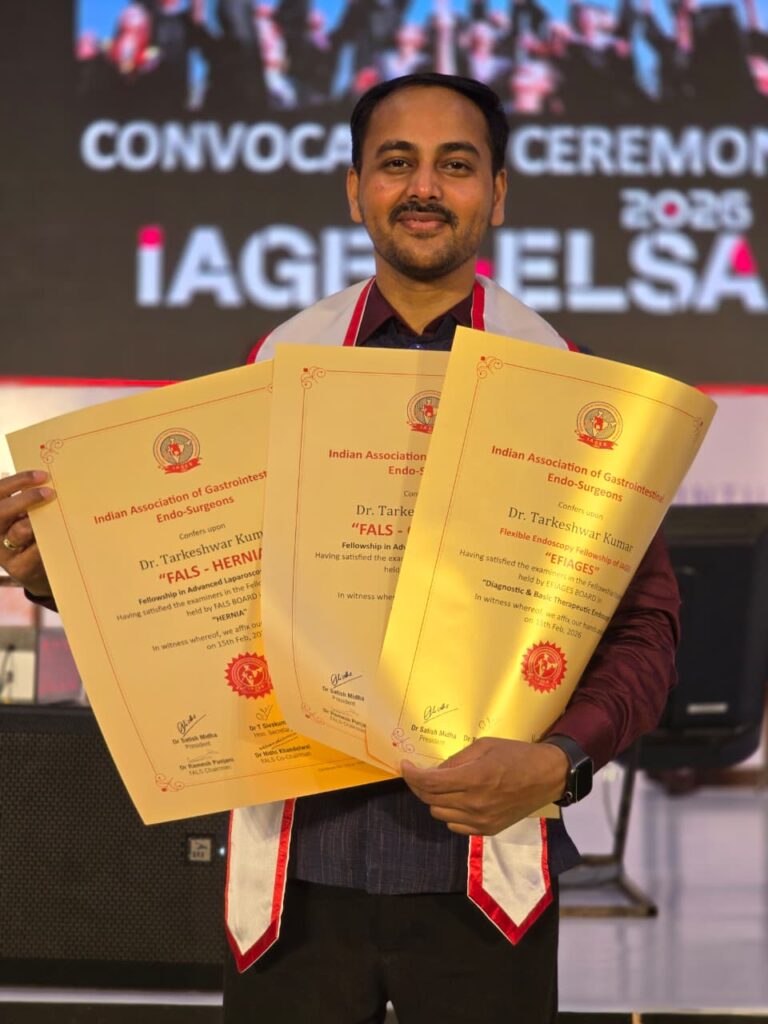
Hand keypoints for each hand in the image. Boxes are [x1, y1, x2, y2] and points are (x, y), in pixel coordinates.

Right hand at [0, 470, 54, 596]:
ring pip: (17, 532)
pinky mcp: (18, 568)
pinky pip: (33, 552)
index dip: (18, 480)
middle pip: (2, 511)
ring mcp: (3, 552)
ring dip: (37, 521)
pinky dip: (47, 541)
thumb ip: (30, 502)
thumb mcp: (26, 516)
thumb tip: (49, 480)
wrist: (34, 572)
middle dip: (26, 499)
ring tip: (57, 515)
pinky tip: (63, 535)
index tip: (43, 475)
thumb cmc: (31, 536)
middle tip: (51, 493)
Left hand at [401, 736, 569, 835]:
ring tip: (441, 785)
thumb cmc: (516, 755)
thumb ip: (456, 761)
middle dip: (418, 785)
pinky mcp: (487, 830)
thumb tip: (435, 771)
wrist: (546, 777)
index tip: (405, 765)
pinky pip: (455, 825)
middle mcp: (475, 804)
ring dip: (434, 799)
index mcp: (474, 779)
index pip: (430, 783)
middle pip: (430, 799)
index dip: (411, 774)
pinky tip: (456, 799)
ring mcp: (481, 821)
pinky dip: (449, 812)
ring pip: (439, 813)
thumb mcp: (483, 746)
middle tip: (418, 772)